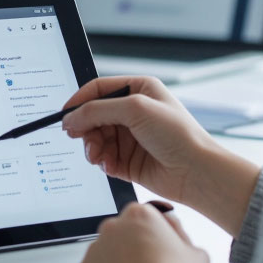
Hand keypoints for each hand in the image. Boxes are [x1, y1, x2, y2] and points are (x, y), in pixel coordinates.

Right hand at [61, 76, 259, 234]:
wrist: (197, 172)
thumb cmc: (178, 134)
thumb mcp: (135, 109)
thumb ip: (98, 110)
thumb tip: (72, 117)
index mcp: (139, 89)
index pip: (99, 89)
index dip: (80, 100)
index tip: (65, 114)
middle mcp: (134, 112)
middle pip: (94, 115)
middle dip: (85, 127)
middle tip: (77, 137)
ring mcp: (131, 137)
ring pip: (96, 138)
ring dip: (92, 147)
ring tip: (97, 155)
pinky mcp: (129, 160)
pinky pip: (104, 158)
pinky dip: (102, 161)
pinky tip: (108, 165)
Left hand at [75, 203, 209, 262]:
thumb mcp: (196, 252)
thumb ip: (181, 233)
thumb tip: (172, 227)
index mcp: (139, 214)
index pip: (143, 218)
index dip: (153, 235)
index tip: (159, 251)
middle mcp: (112, 225)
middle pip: (121, 233)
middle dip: (131, 247)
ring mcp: (95, 249)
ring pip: (105, 253)